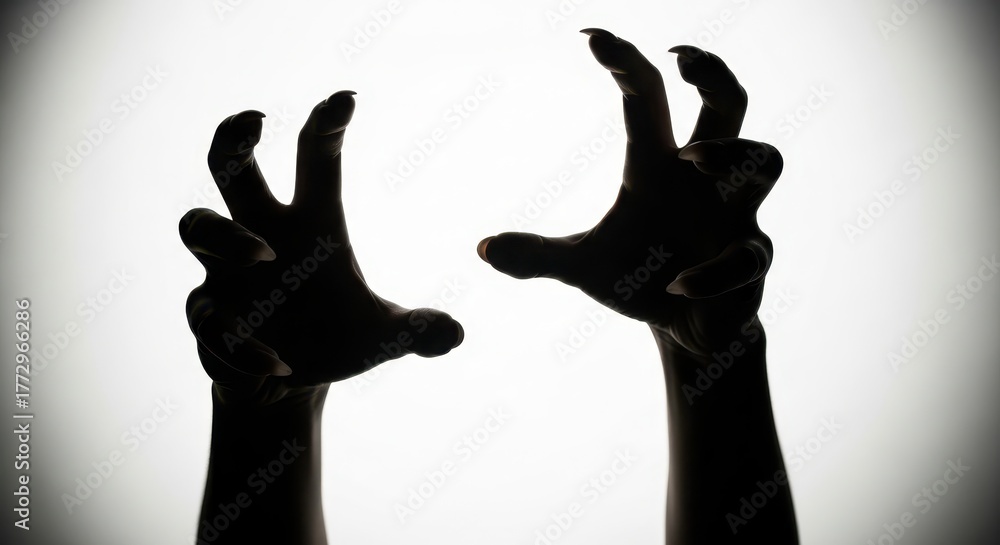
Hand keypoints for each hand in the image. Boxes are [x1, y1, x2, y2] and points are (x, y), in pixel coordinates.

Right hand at [180, 91, 463, 405]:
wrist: (289, 383)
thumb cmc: (336, 338)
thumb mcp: (383, 336)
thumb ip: (417, 331)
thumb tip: (455, 336)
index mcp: (310, 225)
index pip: (315, 161)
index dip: (326, 127)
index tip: (345, 100)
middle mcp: (261, 235)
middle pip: (231, 170)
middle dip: (234, 140)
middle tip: (253, 120)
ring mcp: (225, 272)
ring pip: (197, 225)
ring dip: (228, 235)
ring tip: (264, 257)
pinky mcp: (207, 315)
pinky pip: (210, 315)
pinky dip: (241, 338)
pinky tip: (276, 366)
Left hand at [478, 29, 782, 355]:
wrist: (686, 329)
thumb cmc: (640, 280)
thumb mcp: (583, 266)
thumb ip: (537, 256)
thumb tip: (482, 249)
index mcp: (659, 168)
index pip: (648, 101)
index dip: (626, 65)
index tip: (593, 38)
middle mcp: (704, 181)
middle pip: (729, 105)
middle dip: (713, 74)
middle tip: (681, 58)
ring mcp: (735, 215)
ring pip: (765, 160)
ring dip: (729, 152)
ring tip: (689, 157)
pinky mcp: (751, 258)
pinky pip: (745, 254)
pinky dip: (710, 270)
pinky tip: (677, 285)